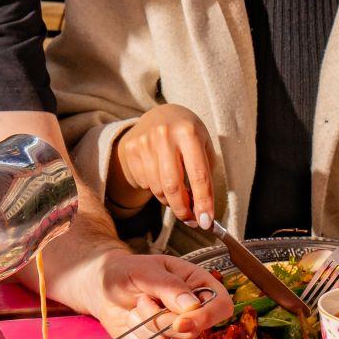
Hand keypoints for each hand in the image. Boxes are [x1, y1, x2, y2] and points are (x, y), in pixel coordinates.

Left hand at [92, 251, 231, 338]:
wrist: (104, 287)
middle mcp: (193, 312)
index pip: (221, 307)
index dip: (206, 318)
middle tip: (143, 299)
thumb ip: (169, 286)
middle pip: (192, 332)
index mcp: (198, 285)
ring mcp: (177, 333)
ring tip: (138, 305)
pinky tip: (133, 320)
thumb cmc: (128, 271)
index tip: (180, 322)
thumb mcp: (146, 271)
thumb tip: (191, 306)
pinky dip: (135, 337)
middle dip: (161, 320)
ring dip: (144, 325)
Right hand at [111, 105, 217, 226]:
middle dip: (183, 209)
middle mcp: (165, 135)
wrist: (159, 116)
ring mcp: (145, 142)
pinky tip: (160, 177)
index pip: (198, 175)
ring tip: (177, 195)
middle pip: (173, 186)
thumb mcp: (203, 145)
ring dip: (170, 200)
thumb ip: (204, 176)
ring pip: (158, 188)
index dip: (204, 202)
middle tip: (191, 220)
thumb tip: (200, 211)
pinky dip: (156, 189)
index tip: (207, 222)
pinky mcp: (131, 150)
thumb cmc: (187, 136)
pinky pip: (145, 183)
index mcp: (189, 132)